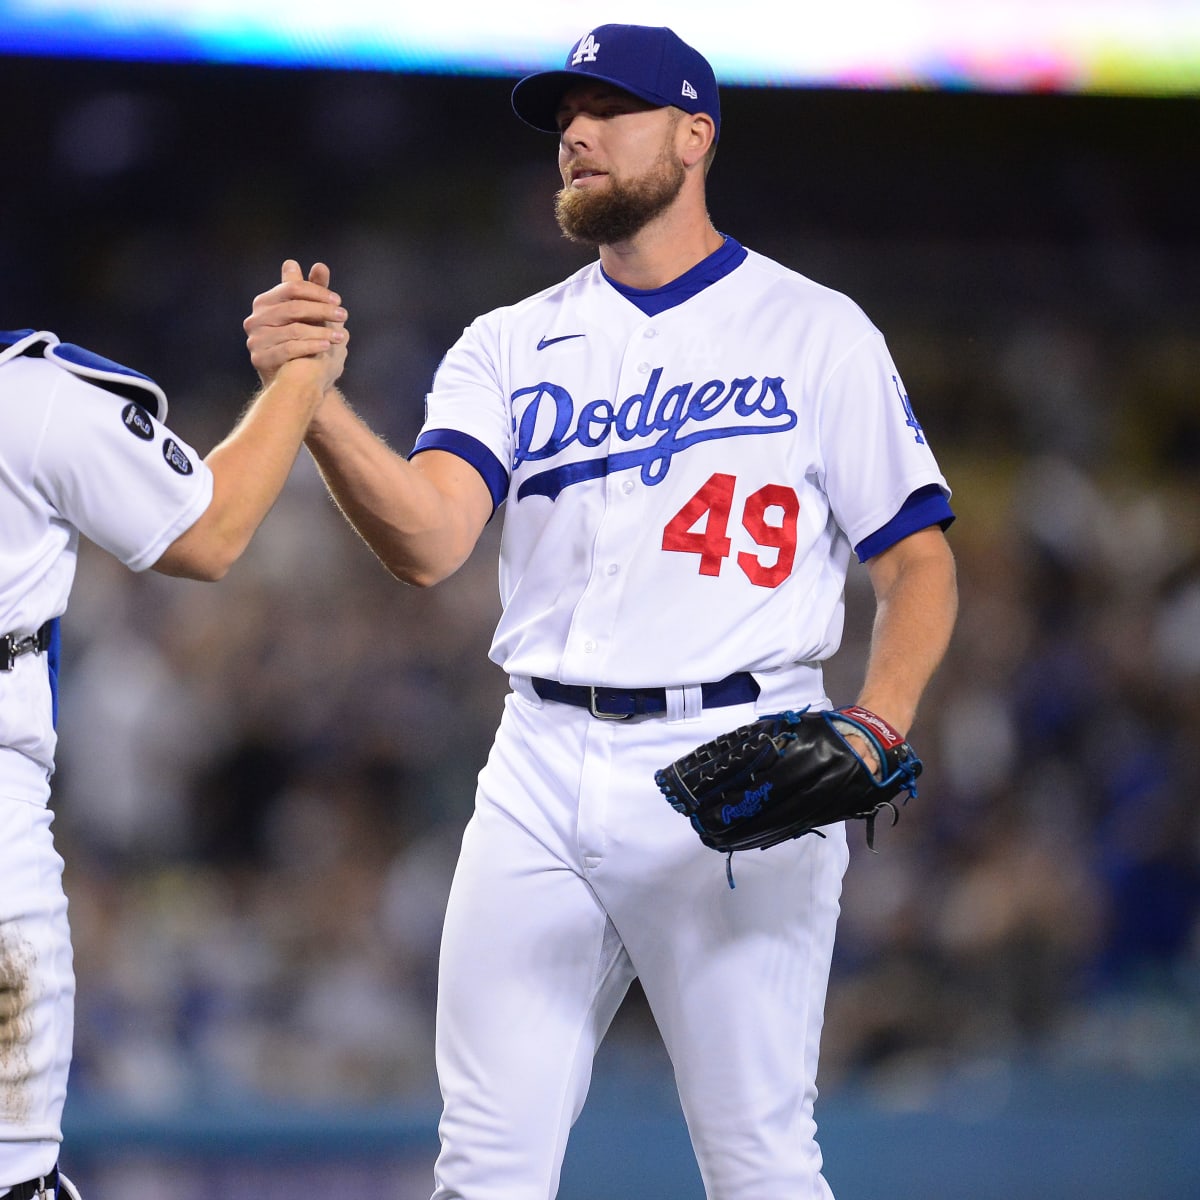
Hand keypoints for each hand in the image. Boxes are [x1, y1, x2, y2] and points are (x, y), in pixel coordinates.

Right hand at [244, 260, 347, 386]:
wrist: (295, 381)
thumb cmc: (304, 342)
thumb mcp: (310, 316)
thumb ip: (314, 291)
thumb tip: (320, 266)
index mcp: (265, 302)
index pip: (292, 288)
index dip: (317, 292)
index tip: (338, 300)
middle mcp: (256, 318)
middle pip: (293, 307)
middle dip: (322, 310)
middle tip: (343, 315)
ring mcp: (255, 339)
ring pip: (293, 328)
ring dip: (322, 330)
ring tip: (341, 336)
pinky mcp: (260, 358)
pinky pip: (289, 348)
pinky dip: (311, 345)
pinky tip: (327, 345)